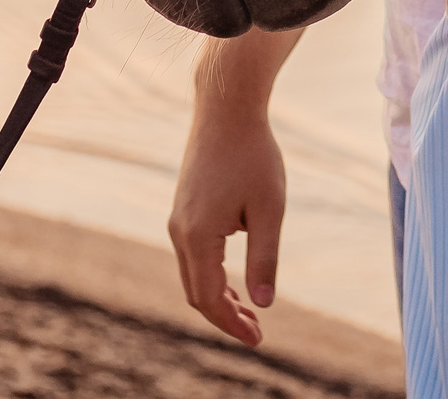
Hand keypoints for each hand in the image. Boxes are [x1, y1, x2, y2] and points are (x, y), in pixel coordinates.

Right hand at [168, 96, 286, 345]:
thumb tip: (262, 304)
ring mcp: (178, 219)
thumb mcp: (269, 210)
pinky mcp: (183, 208)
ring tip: (248, 312)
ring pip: (192, 274)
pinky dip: (211, 274)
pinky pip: (192, 254)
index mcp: (198, 235)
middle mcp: (179, 231)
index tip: (258, 339)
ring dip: (217, 296)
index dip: (232, 324)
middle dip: (224, 316)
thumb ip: (264, 259)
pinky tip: (234, 277)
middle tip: (255, 333)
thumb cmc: (253, 155)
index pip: (210, 297)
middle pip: (196, 292)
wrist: (226, 109)